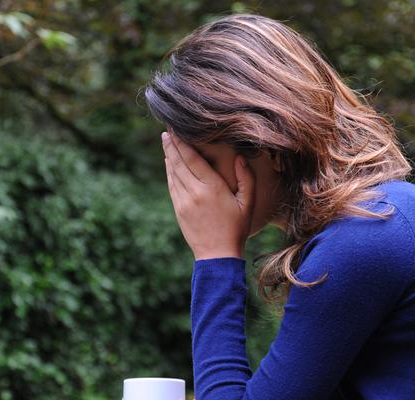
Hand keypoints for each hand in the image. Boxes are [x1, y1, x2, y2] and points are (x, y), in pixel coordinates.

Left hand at [162, 131, 255, 259]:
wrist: (217, 254)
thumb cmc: (237, 228)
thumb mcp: (248, 203)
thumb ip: (246, 178)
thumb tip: (240, 157)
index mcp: (212, 188)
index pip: (193, 158)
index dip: (183, 143)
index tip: (176, 130)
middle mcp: (195, 192)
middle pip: (179, 162)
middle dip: (172, 145)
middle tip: (166, 130)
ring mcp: (184, 201)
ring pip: (173, 173)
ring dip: (169, 156)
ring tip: (166, 142)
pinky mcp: (178, 209)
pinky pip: (172, 185)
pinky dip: (169, 172)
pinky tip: (169, 163)